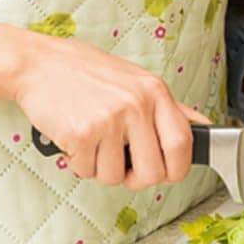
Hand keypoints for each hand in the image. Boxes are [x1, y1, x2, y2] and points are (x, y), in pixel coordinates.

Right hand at [13, 36, 211, 189]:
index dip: (176, 169)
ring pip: (116, 178)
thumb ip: (170, 107)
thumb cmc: (87, 73)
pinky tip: (76, 139)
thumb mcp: (136, 80)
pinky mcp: (82, 134)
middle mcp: (136, 104)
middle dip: (136, 179)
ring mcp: (109, 119)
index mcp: (155, 91)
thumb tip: (203, 126)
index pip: (182, 144)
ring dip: (102, 169)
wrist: (40, 64)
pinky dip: (79, 163)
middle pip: (153, 172)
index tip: (164, 172)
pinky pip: (88, 172)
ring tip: (94, 141)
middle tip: (122, 164)